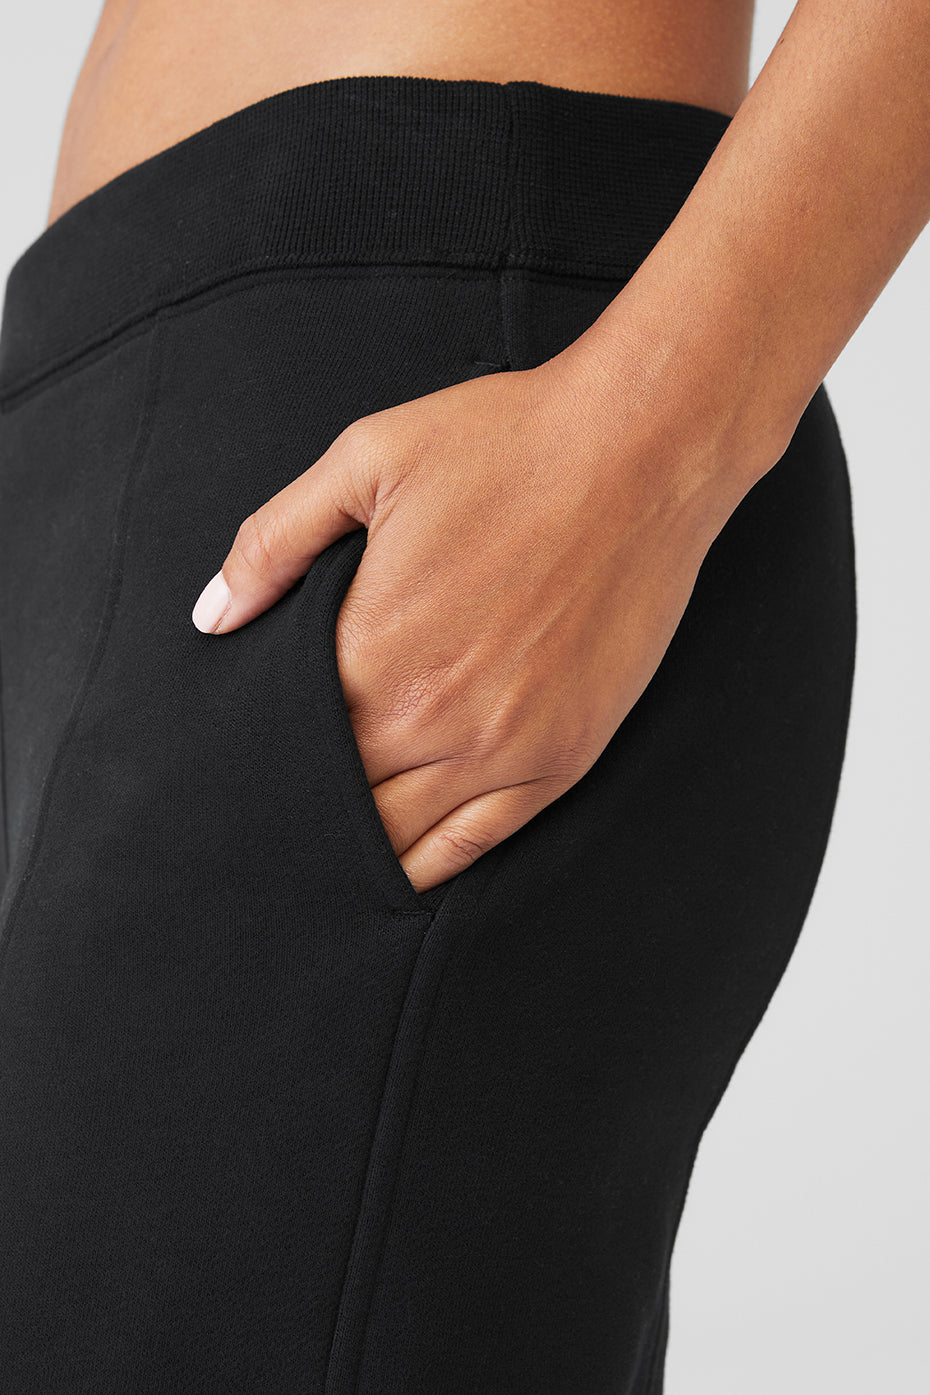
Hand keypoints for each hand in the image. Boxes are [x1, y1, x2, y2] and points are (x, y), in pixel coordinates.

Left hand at [189, 336, 742, 892]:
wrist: (641, 450)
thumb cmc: (504, 444)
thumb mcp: (365, 461)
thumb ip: (273, 542)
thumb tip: (212, 617)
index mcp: (371, 650)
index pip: (290, 741)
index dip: (265, 755)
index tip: (243, 766)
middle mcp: (433, 718)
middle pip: (339, 800)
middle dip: (305, 805)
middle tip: (275, 814)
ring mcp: (504, 748)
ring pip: (403, 840)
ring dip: (359, 847)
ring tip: (327, 852)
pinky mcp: (563, 758)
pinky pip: (479, 844)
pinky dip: (432, 865)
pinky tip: (402, 872)